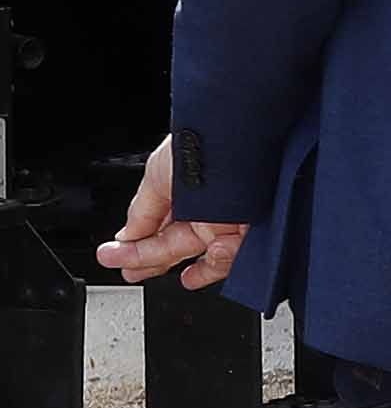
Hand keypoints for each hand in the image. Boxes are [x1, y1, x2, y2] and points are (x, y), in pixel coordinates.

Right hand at [97, 136, 246, 288]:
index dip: (135, 249)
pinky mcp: (260, 230)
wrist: (239, 135)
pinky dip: (222, 259)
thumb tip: (124, 238)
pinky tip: (209, 255)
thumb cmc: (202, 143)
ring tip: (160, 267)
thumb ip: (141, 212)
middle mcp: (210, 212)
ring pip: (210, 258)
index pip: (158, 234)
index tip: (113, 258)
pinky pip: (240, 256)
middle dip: (149, 261)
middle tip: (128, 271)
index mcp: (185, 199)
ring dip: (185, 268)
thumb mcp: (157, 174)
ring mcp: (234, 222)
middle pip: (178, 248)